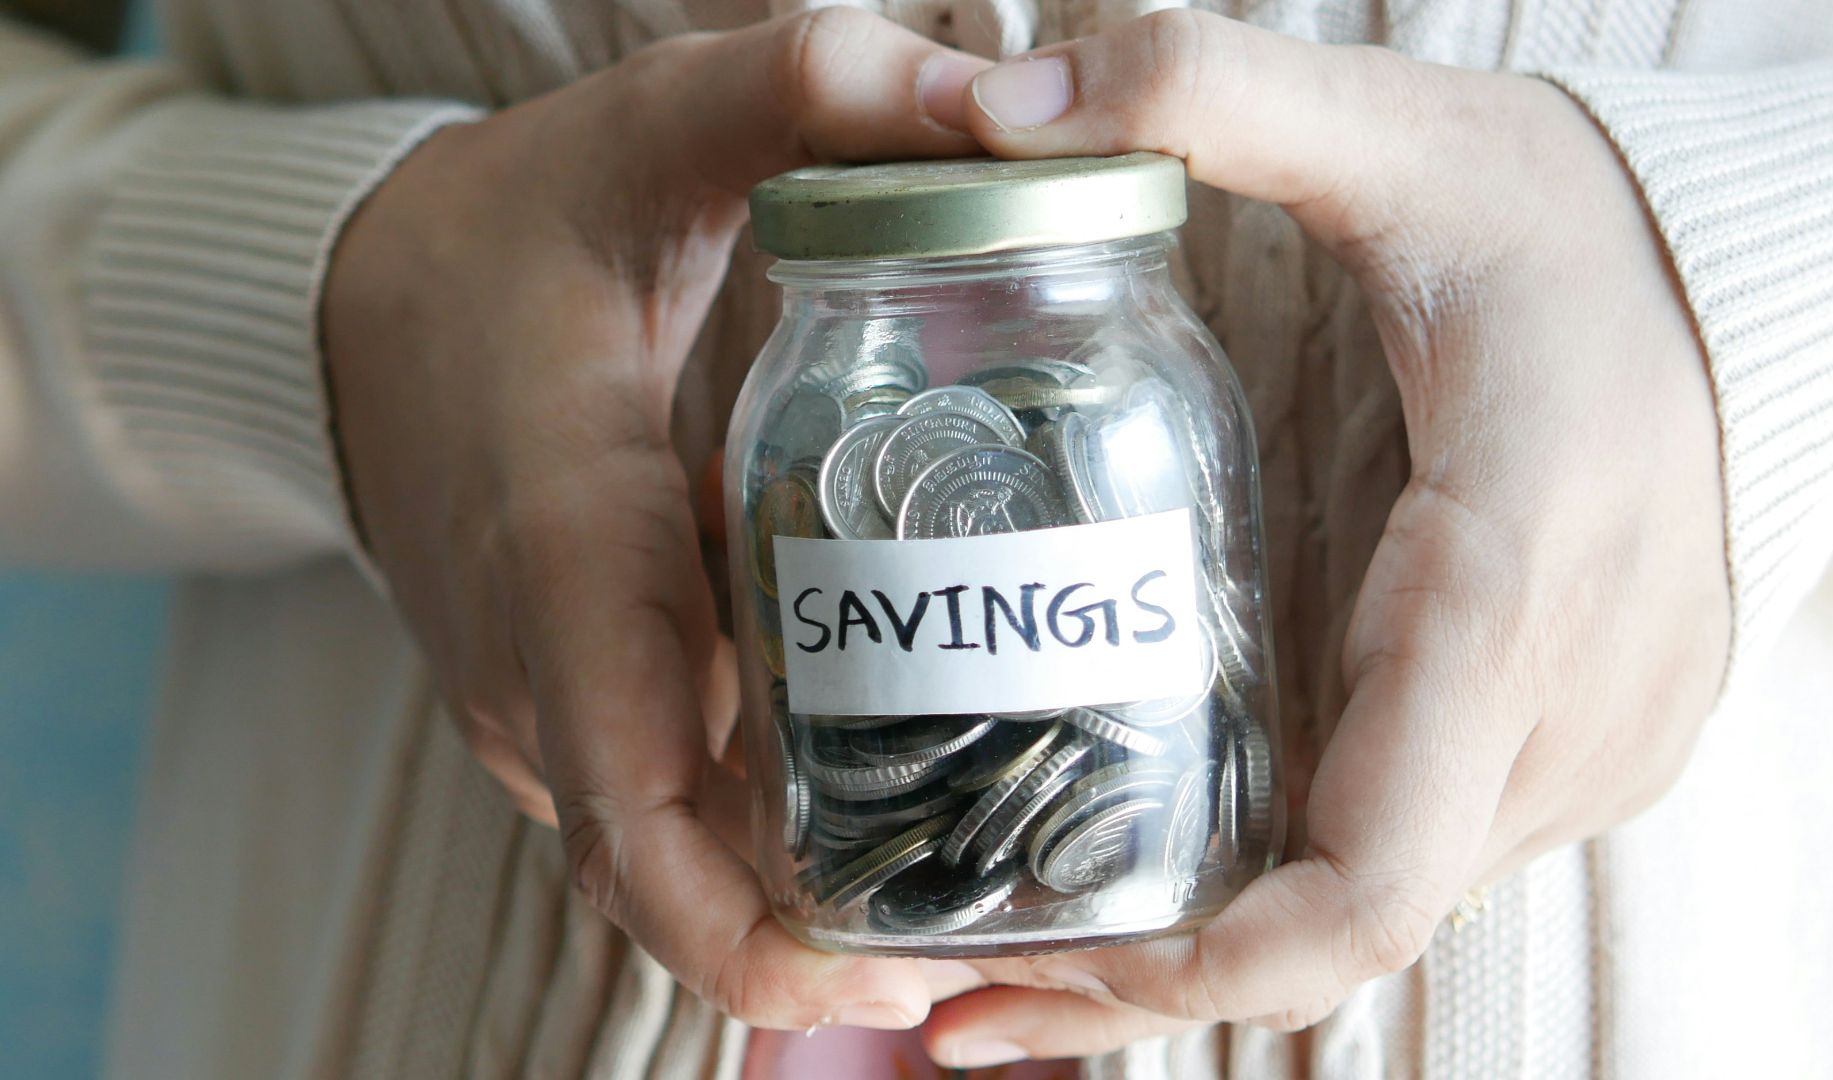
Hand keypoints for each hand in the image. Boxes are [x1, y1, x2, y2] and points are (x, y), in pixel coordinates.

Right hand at [323, 9, 990, 1030]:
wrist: (359, 302)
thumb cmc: (515, 228)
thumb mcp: (660, 126)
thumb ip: (816, 89)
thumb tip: (1006, 102)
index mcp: (566, 550)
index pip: (636, 808)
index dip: (754, 935)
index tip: (904, 981)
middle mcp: (539, 667)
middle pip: (673, 880)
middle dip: (826, 947)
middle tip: (1007, 943)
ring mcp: (538, 704)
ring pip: (673, 858)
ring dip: (808, 897)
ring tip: (986, 884)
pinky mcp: (557, 703)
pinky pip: (664, 806)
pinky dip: (766, 832)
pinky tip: (897, 796)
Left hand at [920, 12, 1730, 1064]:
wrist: (1762, 284)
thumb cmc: (1581, 227)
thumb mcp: (1404, 138)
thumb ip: (1208, 96)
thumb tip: (999, 99)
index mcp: (1507, 588)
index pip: (1368, 874)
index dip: (1201, 966)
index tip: (1030, 976)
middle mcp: (1559, 717)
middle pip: (1337, 933)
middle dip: (1144, 982)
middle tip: (940, 994)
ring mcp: (1576, 752)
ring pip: (1367, 910)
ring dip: (1196, 950)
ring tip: (1004, 948)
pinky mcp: (1561, 747)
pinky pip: (1401, 860)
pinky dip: (1272, 896)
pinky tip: (1146, 874)